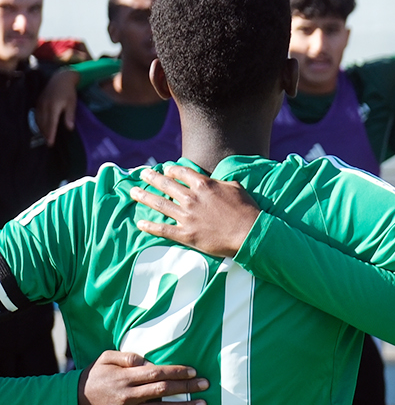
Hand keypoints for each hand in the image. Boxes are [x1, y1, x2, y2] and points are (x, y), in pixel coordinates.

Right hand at [37, 68, 80, 145]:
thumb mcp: (72, 104)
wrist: (60, 79)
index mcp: (53, 107)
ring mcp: (40, 104)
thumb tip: (69, 128)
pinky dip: (39, 122)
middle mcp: (44, 106)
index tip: (50, 143)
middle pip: (43, 123)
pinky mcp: (38, 102)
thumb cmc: (69, 92)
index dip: (50, 134)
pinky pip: (37, 115)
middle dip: (45, 134)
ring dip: (42, 129)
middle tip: (49, 144)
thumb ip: (70, 116)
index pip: (51, 123)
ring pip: (39, 119)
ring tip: (46, 137)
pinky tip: (42, 127)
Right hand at [78, 351, 207, 404]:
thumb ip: (127, 356)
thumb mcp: (105, 358)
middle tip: (205, 385)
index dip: (177, 372)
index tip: (193, 372)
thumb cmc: (93, 377)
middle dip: (186, 387)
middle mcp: (128, 395)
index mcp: (125, 377)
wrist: (73, 402)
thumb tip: (147, 361)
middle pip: (163, 390)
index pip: (157, 373)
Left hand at [129, 164, 260, 257]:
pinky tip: (140, 224)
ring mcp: (187, 216)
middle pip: (166, 185)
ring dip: (144, 197)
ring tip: (133, 192)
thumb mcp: (236, 188)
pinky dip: (150, 227)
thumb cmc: (246, 211)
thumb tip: (215, 181)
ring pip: (159, 204)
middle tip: (142, 174)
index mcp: (203, 185)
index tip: (166, 170)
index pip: (181, 172)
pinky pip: (163, 229)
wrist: (250, 233)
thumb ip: (221, 183)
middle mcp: (191, 198)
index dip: (171, 170)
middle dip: (152, 178)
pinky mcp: (186, 234)